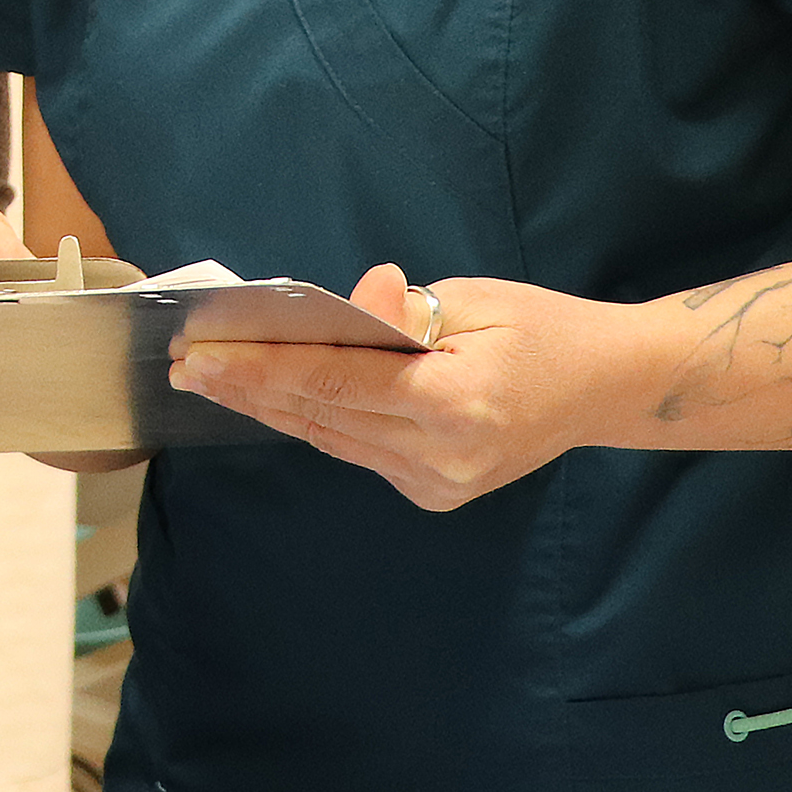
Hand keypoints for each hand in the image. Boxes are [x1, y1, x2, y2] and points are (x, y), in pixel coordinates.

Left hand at [169, 264, 648, 510]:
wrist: (607, 389)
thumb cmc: (543, 330)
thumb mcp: (473, 300)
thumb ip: (397, 313)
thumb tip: (342, 307)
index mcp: (455, 403)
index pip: (334, 380)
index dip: (260, 367)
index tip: (200, 353)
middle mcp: (442, 456)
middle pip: (321, 415)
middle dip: (247, 387)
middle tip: (184, 365)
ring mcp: (438, 483)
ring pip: (330, 437)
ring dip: (269, 406)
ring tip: (211, 379)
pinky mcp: (434, 492)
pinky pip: (355, 449)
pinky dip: (314, 419)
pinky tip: (271, 398)